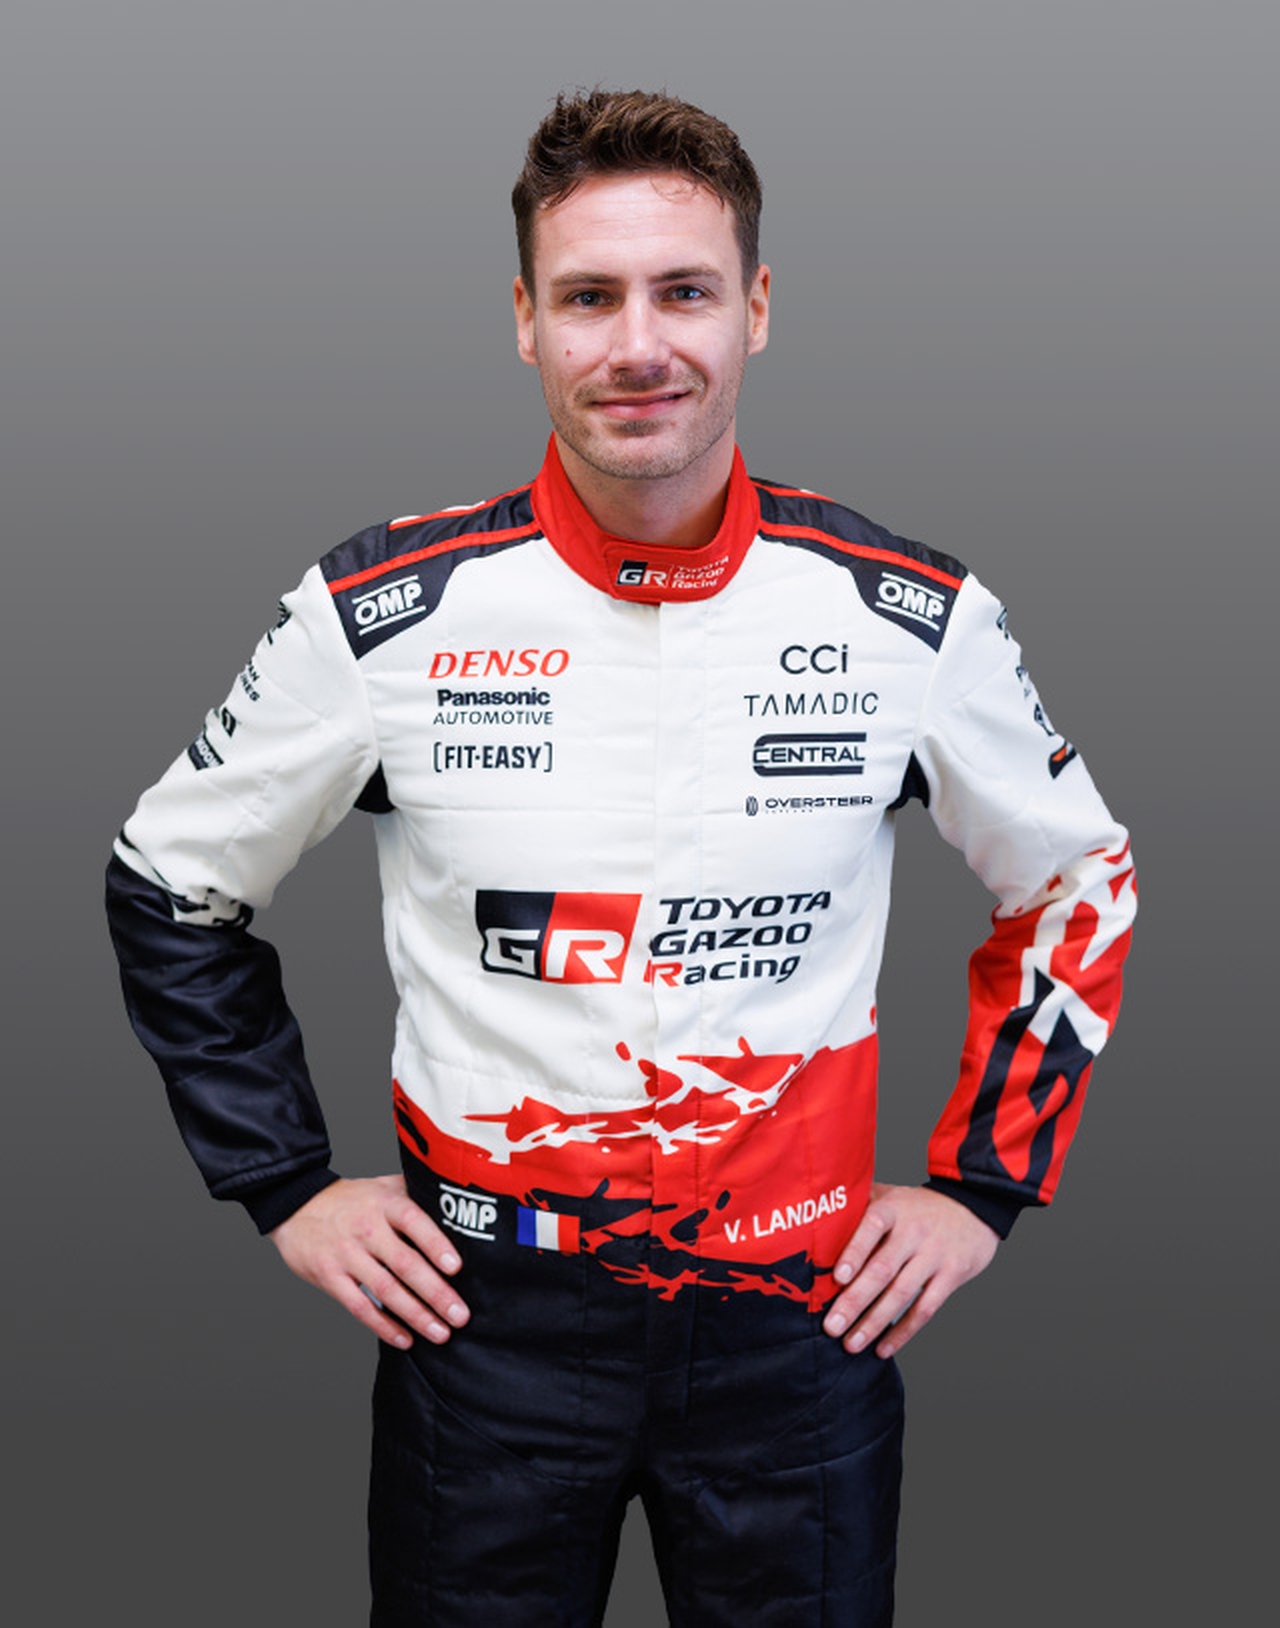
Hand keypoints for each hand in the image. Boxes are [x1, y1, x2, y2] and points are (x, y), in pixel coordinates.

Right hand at [269, 1175, 469, 1348]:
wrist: (296, 1206)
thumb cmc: (352, 1199)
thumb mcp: (384, 1186)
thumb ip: (416, 1192)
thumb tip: (457, 1201)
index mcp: (384, 1203)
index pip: (413, 1221)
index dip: (435, 1243)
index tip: (456, 1267)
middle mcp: (366, 1228)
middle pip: (404, 1263)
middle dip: (435, 1293)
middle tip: (459, 1315)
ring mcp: (346, 1254)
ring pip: (385, 1290)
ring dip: (415, 1315)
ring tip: (440, 1333)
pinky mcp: (330, 1277)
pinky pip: (359, 1306)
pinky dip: (383, 1325)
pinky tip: (405, 1339)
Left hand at [822, 1183, 998, 1358]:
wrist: (972, 1208)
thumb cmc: (917, 1207)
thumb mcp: (891, 1196)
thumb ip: (859, 1205)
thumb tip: (816, 1221)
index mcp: (894, 1208)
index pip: (872, 1227)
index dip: (854, 1251)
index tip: (837, 1277)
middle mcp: (914, 1232)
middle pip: (882, 1269)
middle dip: (855, 1301)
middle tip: (832, 1326)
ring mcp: (934, 1255)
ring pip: (901, 1294)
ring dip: (874, 1323)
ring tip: (851, 1344)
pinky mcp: (951, 1276)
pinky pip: (925, 1309)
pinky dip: (903, 1331)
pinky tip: (883, 1348)